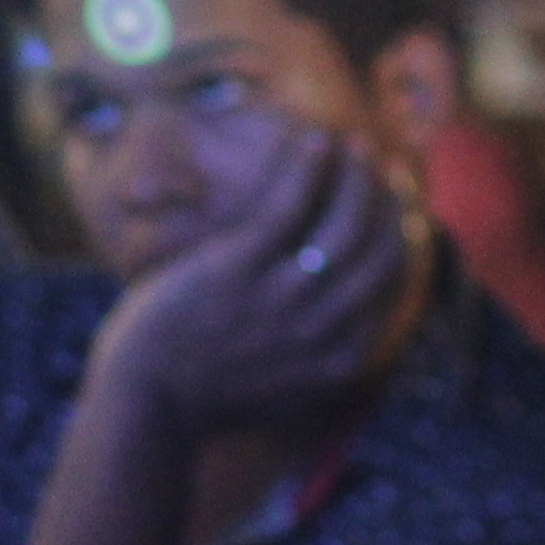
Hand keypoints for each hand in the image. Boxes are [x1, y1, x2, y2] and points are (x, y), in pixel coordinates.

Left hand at [97, 129, 411, 429]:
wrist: (145, 404)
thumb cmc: (204, 395)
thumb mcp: (284, 393)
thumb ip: (322, 362)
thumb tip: (353, 337)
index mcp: (339, 360)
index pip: (388, 284)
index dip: (399, 236)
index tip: (395, 208)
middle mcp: (321, 328)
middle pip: (378, 250)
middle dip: (392, 202)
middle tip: (388, 170)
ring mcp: (282, 298)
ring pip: (344, 222)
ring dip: (358, 176)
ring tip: (356, 148)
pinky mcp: (239, 267)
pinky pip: (290, 204)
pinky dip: (310, 167)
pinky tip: (316, 140)